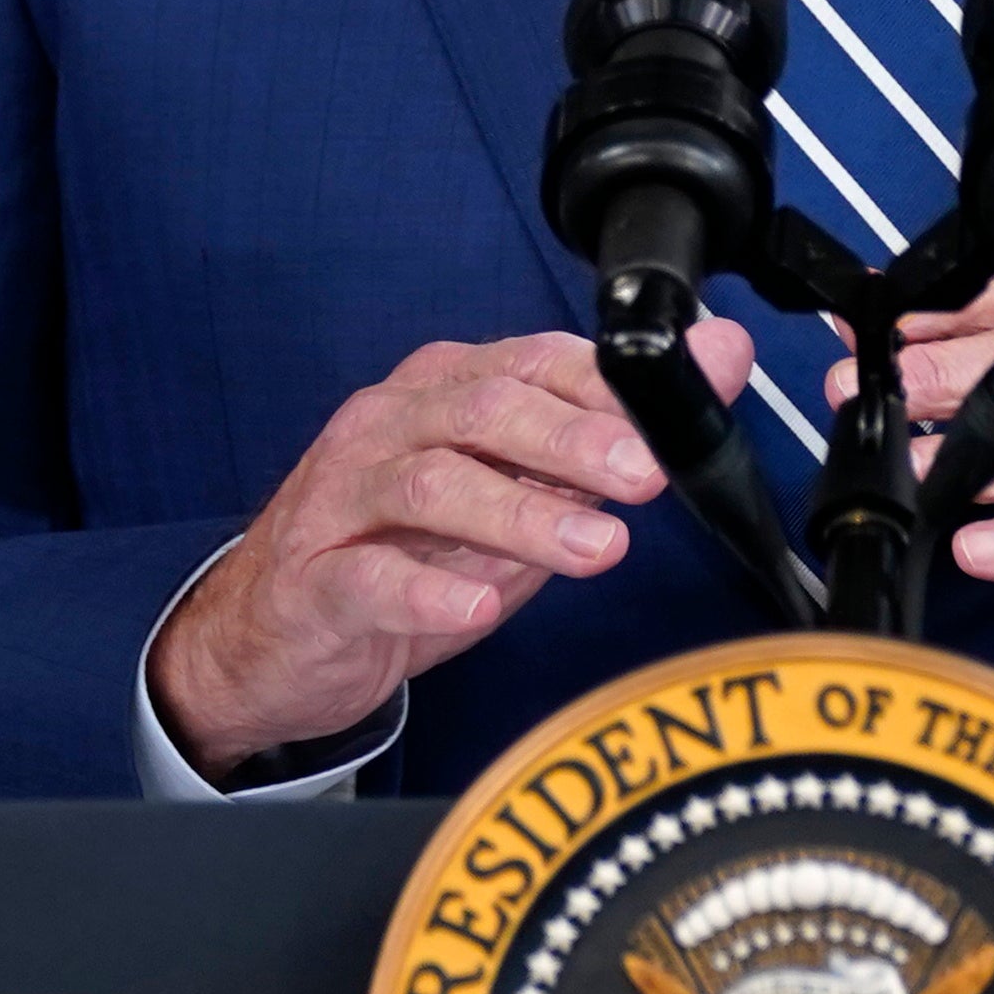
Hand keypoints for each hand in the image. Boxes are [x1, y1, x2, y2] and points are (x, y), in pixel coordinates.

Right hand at [151, 320, 751, 775]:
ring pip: (431, 482)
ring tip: (596, 550)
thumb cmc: (404, 550)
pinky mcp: (314, 577)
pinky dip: (427, 590)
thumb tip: (718, 359)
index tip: (669, 419)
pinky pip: (368, 577)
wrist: (275, 635)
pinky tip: (477, 606)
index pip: (531, 362)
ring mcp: (344, 497)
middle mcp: (389, 425)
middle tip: (643, 476)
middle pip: (482, 408)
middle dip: (572, 439)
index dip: (603, 387)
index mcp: (442, 390)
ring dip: (522, 514)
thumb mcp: (517, 492)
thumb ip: (608, 435)